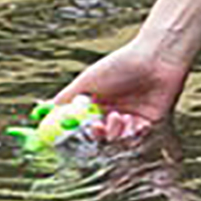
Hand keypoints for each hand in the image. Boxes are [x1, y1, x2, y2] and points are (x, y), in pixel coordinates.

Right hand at [56, 34, 190, 142]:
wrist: (155, 59)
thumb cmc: (121, 64)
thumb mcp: (88, 80)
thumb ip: (67, 97)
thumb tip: (45, 109)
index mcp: (97, 103)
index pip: (83, 125)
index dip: (77, 133)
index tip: (69, 139)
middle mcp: (113, 113)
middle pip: (100, 138)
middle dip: (98, 136)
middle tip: (97, 128)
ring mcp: (131, 120)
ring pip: (118, 141)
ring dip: (116, 132)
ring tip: (119, 116)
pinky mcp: (150, 125)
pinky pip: (137, 140)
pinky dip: (133, 134)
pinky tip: (134, 120)